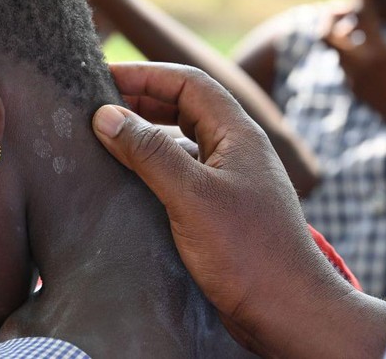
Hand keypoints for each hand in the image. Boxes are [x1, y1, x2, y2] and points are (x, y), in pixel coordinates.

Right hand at [92, 62, 357, 354]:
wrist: (286, 311)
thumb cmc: (247, 251)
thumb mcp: (192, 196)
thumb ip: (149, 153)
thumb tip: (106, 116)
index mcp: (238, 134)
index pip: (189, 83)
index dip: (146, 75)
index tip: (103, 76)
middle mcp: (235, 150)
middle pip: (186, 107)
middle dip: (143, 100)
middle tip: (99, 105)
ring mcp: (229, 179)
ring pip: (183, 139)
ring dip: (148, 132)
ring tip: (108, 136)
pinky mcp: (220, 207)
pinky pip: (183, 171)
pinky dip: (155, 165)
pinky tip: (130, 177)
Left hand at [321, 0, 385, 134]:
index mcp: (378, 57)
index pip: (363, 19)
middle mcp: (359, 70)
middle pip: (326, 37)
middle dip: (333, 18)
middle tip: (348, 8)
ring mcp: (354, 81)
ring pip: (337, 51)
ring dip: (345, 34)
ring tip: (360, 23)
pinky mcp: (355, 90)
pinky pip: (346, 64)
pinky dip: (351, 50)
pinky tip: (365, 42)